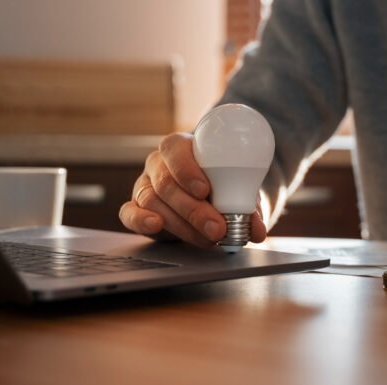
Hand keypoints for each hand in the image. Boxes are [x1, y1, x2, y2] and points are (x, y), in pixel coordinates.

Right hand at [118, 132, 266, 247]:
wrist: (207, 194)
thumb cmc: (220, 183)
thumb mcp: (236, 188)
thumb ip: (247, 207)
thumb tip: (257, 231)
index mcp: (180, 147)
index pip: (175, 150)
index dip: (187, 169)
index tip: (205, 190)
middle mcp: (158, 164)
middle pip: (166, 183)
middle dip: (193, 209)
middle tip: (216, 228)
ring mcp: (144, 185)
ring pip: (153, 202)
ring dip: (182, 224)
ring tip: (207, 238)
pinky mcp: (136, 208)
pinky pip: (129, 213)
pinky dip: (140, 220)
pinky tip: (156, 226)